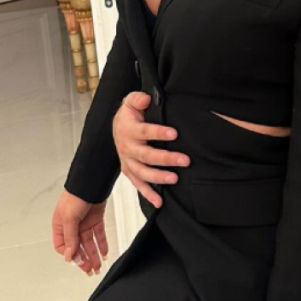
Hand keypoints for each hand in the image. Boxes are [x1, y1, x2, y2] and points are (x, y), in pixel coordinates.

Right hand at [52, 191, 107, 275]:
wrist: (91, 182)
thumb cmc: (75, 196)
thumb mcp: (69, 218)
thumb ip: (70, 237)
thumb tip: (69, 255)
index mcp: (60, 226)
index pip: (63, 247)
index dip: (71, 255)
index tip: (78, 261)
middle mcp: (72, 226)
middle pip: (77, 247)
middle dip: (84, 259)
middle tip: (90, 270)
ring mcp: (84, 223)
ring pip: (89, 243)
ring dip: (93, 255)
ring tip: (98, 266)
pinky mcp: (95, 219)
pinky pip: (98, 235)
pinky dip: (102, 244)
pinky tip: (104, 253)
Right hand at [112, 91, 189, 208]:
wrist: (116, 127)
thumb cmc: (130, 115)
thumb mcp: (131, 102)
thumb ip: (138, 98)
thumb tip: (146, 98)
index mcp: (129, 129)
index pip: (145, 131)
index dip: (159, 132)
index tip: (174, 133)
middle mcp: (127, 147)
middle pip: (146, 155)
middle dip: (166, 158)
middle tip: (184, 160)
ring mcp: (128, 161)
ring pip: (142, 172)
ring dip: (158, 177)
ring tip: (175, 178)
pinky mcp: (130, 171)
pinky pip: (138, 184)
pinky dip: (148, 194)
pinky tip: (160, 202)